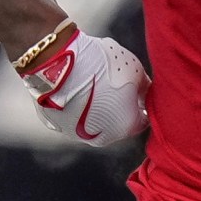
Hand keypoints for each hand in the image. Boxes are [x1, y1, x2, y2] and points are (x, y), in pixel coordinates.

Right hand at [17, 28, 148, 146]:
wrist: (61, 62)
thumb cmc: (103, 65)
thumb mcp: (136, 70)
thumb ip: (144, 87)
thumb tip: (145, 93)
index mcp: (127, 127)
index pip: (143, 119)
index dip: (141, 103)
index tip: (137, 89)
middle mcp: (103, 138)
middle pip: (116, 124)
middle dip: (118, 108)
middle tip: (113, 85)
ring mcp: (76, 134)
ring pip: (91, 123)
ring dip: (95, 109)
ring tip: (92, 84)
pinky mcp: (55, 125)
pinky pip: (70, 116)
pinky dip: (74, 106)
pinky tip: (73, 87)